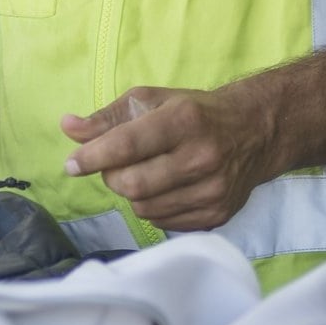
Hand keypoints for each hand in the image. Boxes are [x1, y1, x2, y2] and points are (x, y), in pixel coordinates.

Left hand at [61, 85, 279, 231]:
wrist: (258, 131)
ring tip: (149, 175)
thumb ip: (109, 116)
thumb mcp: (155, 101)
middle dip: (114, 177)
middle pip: (131, 184)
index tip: (72, 164)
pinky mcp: (217, 214)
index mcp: (186, 119)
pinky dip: (154, 208)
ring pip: (144, 208)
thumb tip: (68, 126)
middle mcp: (203, 156)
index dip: (93, 156)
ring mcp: (213, 189)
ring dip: (134, 194)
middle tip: (120, 165)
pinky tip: (167, 189)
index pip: (128, 144)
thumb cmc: (197, 113)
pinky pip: (163, 223)